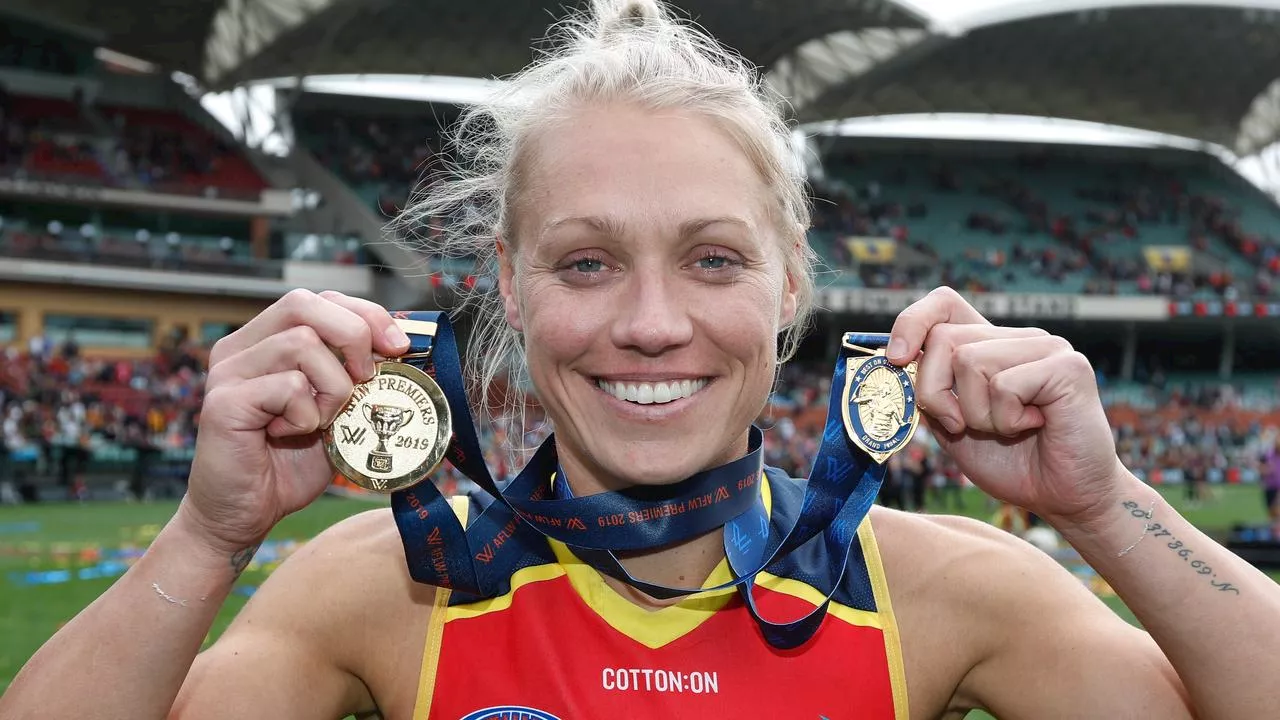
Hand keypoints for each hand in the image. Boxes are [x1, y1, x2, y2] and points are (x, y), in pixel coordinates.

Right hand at [179, 289, 410, 551]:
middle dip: (354, 334)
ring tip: (320, 420)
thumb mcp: (338, 412)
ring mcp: (228, 372)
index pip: (319, 300)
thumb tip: (406, 352)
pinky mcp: (224, 403)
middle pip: (304, 304)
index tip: (397, 346)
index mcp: (265, 341)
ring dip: (332, 387)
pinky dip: (306, 414)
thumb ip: (359, 379)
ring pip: (302, 345)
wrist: (244, 515)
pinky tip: (292, 434)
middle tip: (367, 377)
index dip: (365, 314)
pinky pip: (288, 387)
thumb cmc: (289, 464)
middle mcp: (240, 348)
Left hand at [888, 287, 1123, 522]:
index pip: (943, 303)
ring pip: (969, 361)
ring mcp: (1045, 346)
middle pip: (944, 338)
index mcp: (989, 345)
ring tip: (1007, 428)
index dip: (912, 322)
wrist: (1064, 497)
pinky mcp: (1068, 366)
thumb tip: (896, 364)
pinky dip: (1006, 420)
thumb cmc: (1012, 462)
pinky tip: (1033, 427)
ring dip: (976, 413)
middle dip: (935, 392)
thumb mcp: (953, 426)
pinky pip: (1004, 385)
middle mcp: (1017, 337)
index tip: (897, 360)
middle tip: (963, 425)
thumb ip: (929, 393)